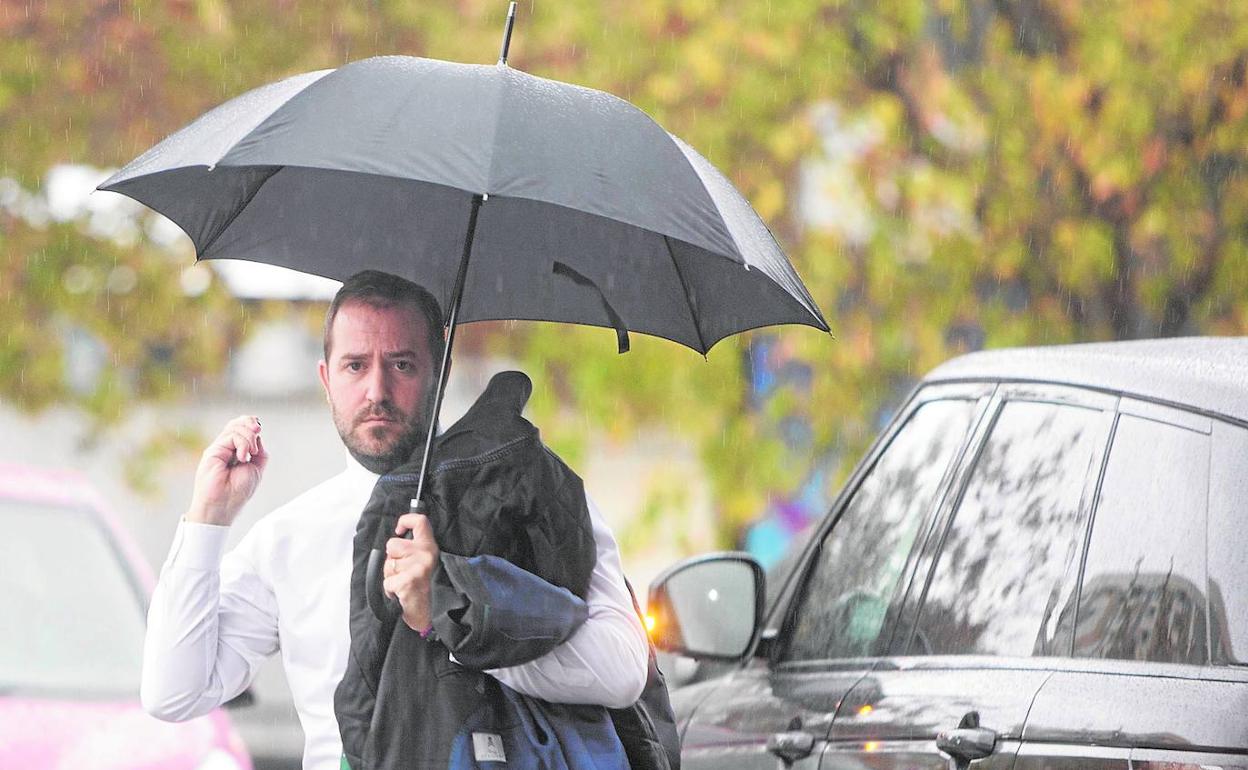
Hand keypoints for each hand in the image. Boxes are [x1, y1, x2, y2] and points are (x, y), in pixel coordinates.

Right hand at [186, 416, 266, 525]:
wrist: (224, 506)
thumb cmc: (238, 492)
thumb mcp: (256, 468)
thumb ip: (259, 452)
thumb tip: (258, 436)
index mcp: (235, 452)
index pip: (240, 428)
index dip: (250, 422)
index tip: (259, 428)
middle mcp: (225, 449)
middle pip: (235, 424)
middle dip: (250, 424)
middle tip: (258, 431)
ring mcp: (218, 450)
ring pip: (233, 428)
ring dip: (249, 436)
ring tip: (251, 453)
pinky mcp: (212, 452)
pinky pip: (230, 437)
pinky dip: (242, 443)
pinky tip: (242, 457)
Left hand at [383, 512, 439, 632]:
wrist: (435, 613)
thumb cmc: (428, 588)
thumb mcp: (426, 563)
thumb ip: (414, 549)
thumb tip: (397, 541)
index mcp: (430, 548)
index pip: (419, 522)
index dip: (405, 520)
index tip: (399, 530)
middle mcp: (425, 555)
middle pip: (392, 545)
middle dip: (392, 560)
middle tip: (405, 572)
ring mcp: (416, 568)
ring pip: (388, 565)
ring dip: (391, 576)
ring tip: (405, 584)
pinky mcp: (407, 582)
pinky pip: (387, 581)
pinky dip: (390, 590)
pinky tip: (402, 594)